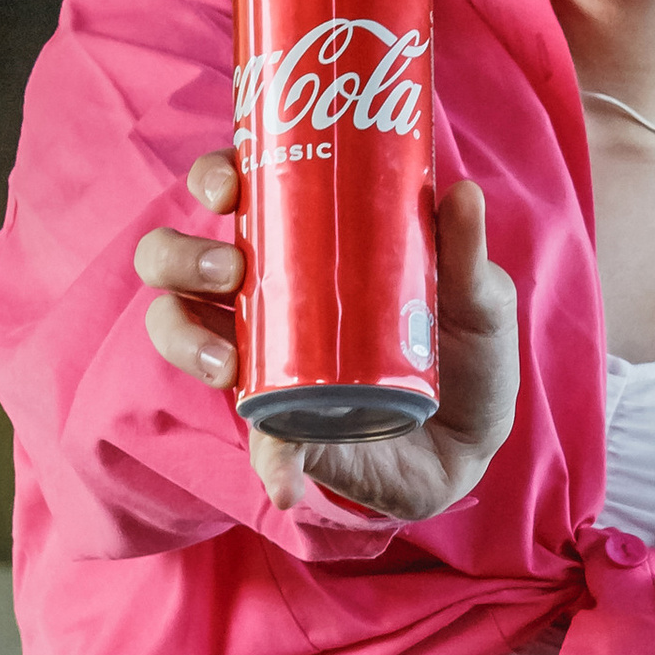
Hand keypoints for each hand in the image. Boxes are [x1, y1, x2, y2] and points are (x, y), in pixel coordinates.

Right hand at [135, 151, 518, 523]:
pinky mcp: (280, 428)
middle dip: (179, 256)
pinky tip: (286, 477)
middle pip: (176, 258)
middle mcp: (264, 294)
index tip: (228, 188)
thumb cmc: (465, 350)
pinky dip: (267, 459)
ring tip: (228, 361)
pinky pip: (255, 442)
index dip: (213, 177)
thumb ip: (468, 254)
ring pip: (179, 332)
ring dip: (185, 340)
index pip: (235, 190)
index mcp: (302, 243)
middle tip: (231, 272)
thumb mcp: (478, 300)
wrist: (474, 445)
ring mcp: (260, 361)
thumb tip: (463, 195)